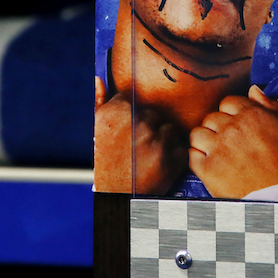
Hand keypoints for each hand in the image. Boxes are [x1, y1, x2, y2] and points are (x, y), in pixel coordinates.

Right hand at [94, 79, 187, 194]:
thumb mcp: (97, 131)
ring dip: (163, 142)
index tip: (130, 132)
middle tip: (138, 148)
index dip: (135, 118)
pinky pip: (180, 149)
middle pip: (155, 115)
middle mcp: (137, 122)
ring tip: (148, 158)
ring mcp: (156, 140)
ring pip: (169, 130)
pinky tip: (159, 166)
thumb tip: (99, 79)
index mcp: (117, 111)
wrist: (116, 198)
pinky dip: (174, 158)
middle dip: (150, 129)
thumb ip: (99, 102)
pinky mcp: (172, 159)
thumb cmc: (106, 163)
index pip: (137, 102)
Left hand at [188, 85, 277, 197]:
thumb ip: (270, 106)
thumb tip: (252, 89)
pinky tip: (212, 168)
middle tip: (228, 146)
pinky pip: (192, 156)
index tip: (236, 129)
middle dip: (218, 130)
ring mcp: (219, 148)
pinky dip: (199, 160)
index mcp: (251, 114)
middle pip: (211, 118)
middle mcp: (232, 127)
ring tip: (218, 156)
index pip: (226, 103)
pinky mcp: (209, 169)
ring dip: (205, 143)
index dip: (231, 116)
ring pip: (197, 134)